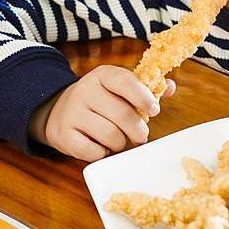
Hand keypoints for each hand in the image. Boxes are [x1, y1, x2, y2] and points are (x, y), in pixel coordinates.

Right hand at [29, 65, 175, 161]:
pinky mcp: (63, 135)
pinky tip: (101, 146)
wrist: (59, 110)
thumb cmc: (100, 100)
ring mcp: (72, 113)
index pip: (125, 82)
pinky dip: (102, 153)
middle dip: (138, 129)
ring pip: (109, 135)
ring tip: (120, 139)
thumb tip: (170, 87)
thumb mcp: (119, 88)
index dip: (143, 97)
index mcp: (102, 75)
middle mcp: (84, 90)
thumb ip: (145, 88)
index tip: (154, 110)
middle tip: (141, 135)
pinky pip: (93, 152)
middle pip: (121, 114)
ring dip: (120, 143)